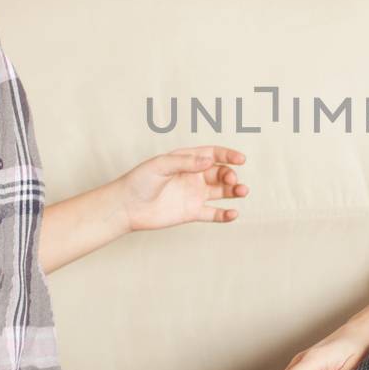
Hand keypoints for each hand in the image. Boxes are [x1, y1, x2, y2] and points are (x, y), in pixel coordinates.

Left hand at [118, 146, 247, 231]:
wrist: (126, 207)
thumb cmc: (139, 181)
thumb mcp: (161, 165)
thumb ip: (185, 162)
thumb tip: (209, 161)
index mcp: (187, 160)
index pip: (213, 154)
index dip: (228, 156)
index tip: (240, 159)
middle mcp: (194, 176)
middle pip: (220, 172)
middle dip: (230, 174)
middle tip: (231, 180)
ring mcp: (194, 195)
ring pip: (221, 191)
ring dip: (234, 190)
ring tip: (242, 191)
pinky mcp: (192, 213)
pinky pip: (213, 213)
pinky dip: (225, 214)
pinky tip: (233, 214)